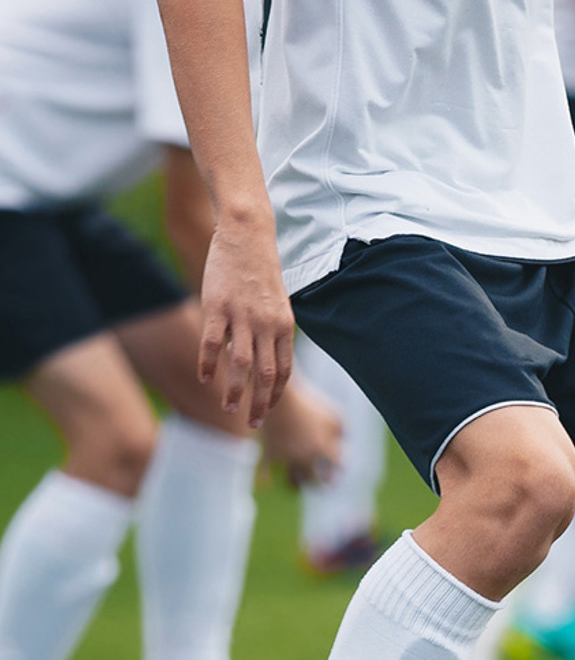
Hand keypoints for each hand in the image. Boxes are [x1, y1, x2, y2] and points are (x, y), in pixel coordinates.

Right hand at [199, 210, 294, 425]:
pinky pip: (213, 342)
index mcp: (284, 328)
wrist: (248, 235)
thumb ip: (273, 334)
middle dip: (259, 404)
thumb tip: (261, 363)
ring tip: (229, 409)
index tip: (267, 412)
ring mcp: (242, 316)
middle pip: (265, 375)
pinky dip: (209, 364)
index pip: (283, 371)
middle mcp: (266, 325)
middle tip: (252, 425)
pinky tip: (204, 379)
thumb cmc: (261, 273)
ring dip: (234, 390)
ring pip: (240, 364)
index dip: (275, 395)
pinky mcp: (217, 306)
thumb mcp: (277, 305)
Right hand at [262, 381, 342, 486]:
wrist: (279, 395)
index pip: (337, 467)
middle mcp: (307, 456)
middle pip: (315, 480)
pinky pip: (265, 472)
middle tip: (321, 484)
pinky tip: (267, 482)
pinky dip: (265, 479)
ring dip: (296, 485)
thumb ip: (343, 431)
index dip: (338, 469)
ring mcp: (287, 456)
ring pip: (292, 482)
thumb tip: (344, 446)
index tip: (335, 468)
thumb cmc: (309, 402)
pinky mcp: (270, 452)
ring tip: (298, 483)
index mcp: (324, 447)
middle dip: (319, 484)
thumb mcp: (334, 413)